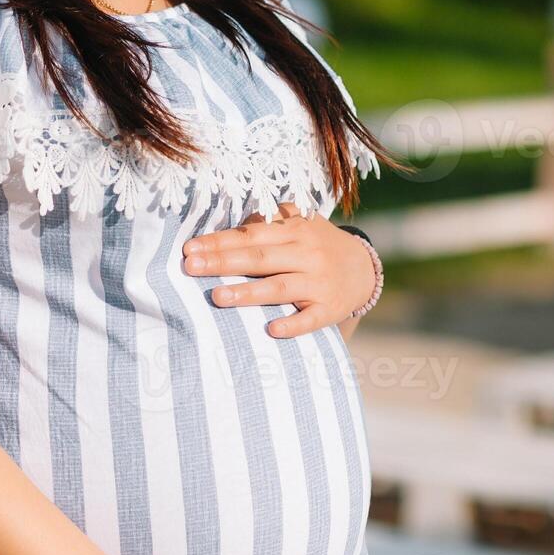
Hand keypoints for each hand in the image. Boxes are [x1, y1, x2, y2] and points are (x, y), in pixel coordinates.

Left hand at [181, 203, 376, 337]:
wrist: (364, 268)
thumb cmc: (315, 245)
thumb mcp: (298, 225)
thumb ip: (266, 223)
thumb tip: (227, 229)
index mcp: (294, 231)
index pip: (250, 236)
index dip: (219, 242)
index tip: (189, 250)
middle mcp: (307, 254)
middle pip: (260, 258)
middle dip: (223, 262)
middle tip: (190, 268)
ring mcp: (319, 282)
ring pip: (280, 287)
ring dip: (248, 292)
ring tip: (217, 297)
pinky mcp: (330, 308)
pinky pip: (310, 319)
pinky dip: (292, 325)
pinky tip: (271, 331)